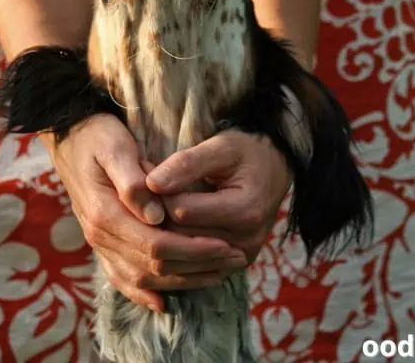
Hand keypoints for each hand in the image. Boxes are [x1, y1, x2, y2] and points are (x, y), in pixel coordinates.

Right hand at [44, 115, 248, 310]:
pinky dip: (143, 293)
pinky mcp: (101, 243)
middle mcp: (99, 235)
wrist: (69, 137)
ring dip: (182, 280)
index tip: (225, 245)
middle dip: (197, 266)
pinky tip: (163, 302)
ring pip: (142, 276)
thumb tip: (156, 215)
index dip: (193, 249)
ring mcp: (98, 242)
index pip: (155, 244)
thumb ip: (133, 181)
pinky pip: (121, 276)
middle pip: (153, 265)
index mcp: (104, 213)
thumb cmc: (97, 136)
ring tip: (219, 274)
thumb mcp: (116, 147)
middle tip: (235, 258)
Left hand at [146, 129, 290, 263]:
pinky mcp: (232, 265)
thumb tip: (151, 183)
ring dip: (160, 231)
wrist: (274, 170)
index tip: (143, 172)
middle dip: (155, 213)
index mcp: (244, 210)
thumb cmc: (246, 153)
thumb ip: (187, 164)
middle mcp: (245, 242)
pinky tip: (164, 223)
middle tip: (139, 189)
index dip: (156, 193)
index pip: (181, 211)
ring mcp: (240, 258)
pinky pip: (191, 267)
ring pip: (180, 255)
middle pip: (179, 235)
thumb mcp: (220, 147)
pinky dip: (173, 248)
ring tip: (150, 204)